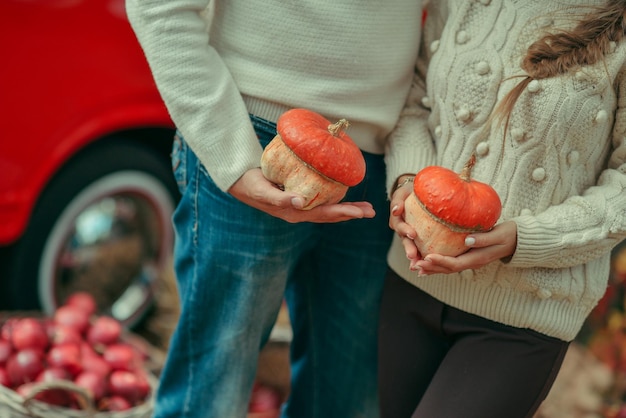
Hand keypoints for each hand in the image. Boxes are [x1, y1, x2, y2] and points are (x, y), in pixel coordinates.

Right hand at [228, 168, 374, 222]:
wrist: (240, 182)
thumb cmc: (252, 185)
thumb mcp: (264, 191)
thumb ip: (281, 198)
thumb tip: (300, 202)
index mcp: (294, 213)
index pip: (324, 214)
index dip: (343, 212)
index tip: (360, 212)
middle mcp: (300, 212)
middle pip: (330, 214)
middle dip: (351, 213)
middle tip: (371, 211)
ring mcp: (300, 207)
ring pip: (328, 209)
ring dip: (347, 209)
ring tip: (365, 208)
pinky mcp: (299, 198)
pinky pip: (321, 202)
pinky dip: (335, 201)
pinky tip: (344, 197)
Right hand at [388, 176, 419, 260]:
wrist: (417, 192)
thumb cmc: (409, 191)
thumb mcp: (401, 192)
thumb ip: (397, 200)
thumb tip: (396, 210)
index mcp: (397, 219)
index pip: (400, 225)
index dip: (405, 230)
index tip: (412, 234)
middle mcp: (403, 229)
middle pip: (405, 240)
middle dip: (408, 249)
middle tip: (412, 256)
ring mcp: (410, 235)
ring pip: (412, 247)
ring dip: (415, 256)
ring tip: (419, 265)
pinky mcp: (420, 238)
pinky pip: (421, 247)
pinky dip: (424, 255)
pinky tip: (431, 264)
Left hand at [412, 221, 517, 274]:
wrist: (518, 239)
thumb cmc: (509, 234)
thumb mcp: (499, 235)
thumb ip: (483, 239)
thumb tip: (467, 240)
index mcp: (478, 258)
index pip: (456, 263)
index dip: (441, 261)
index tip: (427, 257)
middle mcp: (472, 262)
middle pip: (448, 268)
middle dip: (431, 267)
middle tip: (415, 265)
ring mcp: (470, 261)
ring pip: (448, 268)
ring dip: (432, 268)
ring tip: (415, 267)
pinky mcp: (468, 256)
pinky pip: (451, 263)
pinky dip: (438, 264)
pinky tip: (427, 262)